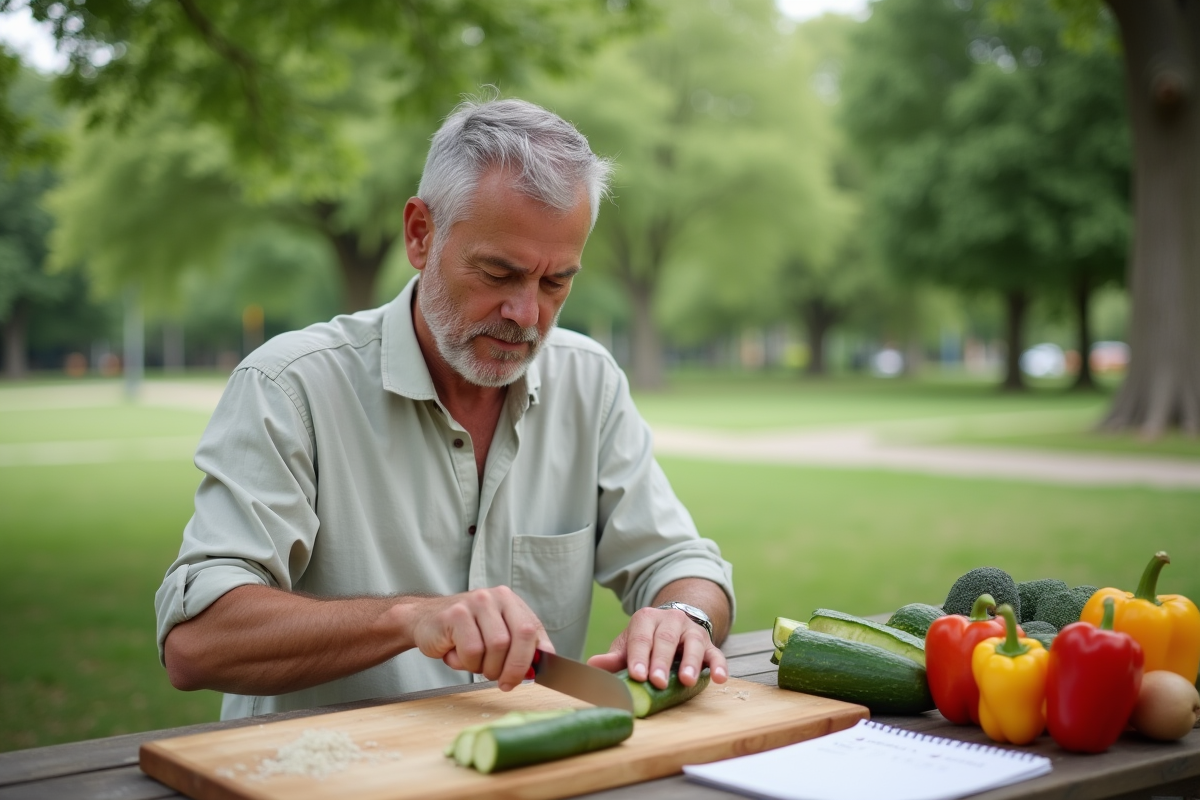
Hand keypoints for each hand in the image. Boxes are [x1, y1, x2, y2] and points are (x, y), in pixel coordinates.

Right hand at [406, 587, 552, 691]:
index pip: (534, 630)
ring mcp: (476, 602)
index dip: (533, 658)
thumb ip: (518, 647)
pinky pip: (472, 650)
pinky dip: (466, 664)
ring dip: (486, 667)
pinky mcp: (456, 614)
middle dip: (515, 667)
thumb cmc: (462, 633)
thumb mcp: (494, 635)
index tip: (528, 678)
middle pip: (521, 636)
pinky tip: (456, 656)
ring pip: (497, 646)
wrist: (423, 621)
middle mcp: (496, 597)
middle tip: (504, 683)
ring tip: (473, 663)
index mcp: (510, 601)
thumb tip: (538, 668)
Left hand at [587, 606, 727, 689]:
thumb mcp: (629, 645)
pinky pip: (717, 654)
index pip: (641, 637)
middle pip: (666, 640)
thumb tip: (592, 664)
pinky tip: (719, 679)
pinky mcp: (710, 644)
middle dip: (661, 662)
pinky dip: (719, 666)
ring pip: (694, 644)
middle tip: (657, 681)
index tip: (637, 675)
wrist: (674, 626)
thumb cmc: (646, 642)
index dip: (639, 656)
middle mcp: (671, 620)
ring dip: (691, 663)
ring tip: (686, 681)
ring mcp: (692, 631)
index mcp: (646, 618)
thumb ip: (614, 657)